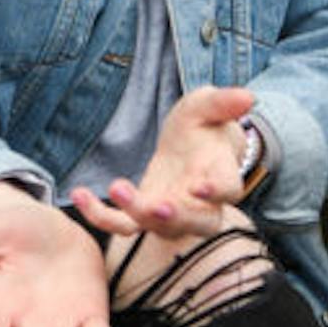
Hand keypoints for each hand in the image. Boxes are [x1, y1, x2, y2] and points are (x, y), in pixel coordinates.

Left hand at [70, 85, 254, 241]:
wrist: (189, 144)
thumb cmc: (203, 126)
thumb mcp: (207, 106)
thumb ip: (223, 102)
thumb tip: (248, 96)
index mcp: (222, 174)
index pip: (228, 190)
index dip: (217, 191)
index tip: (200, 186)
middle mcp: (202, 203)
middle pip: (199, 224)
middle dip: (177, 218)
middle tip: (155, 207)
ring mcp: (173, 212)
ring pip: (161, 230)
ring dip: (138, 214)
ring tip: (116, 187)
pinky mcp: (144, 213)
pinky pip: (124, 225)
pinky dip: (101, 216)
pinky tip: (79, 194)